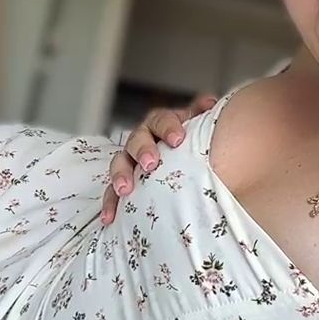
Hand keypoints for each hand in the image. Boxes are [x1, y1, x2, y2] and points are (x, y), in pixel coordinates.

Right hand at [100, 93, 217, 223]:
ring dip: (120, 176)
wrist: (184, 160)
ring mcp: (131, 161)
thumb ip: (204, 114)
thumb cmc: (191, 142)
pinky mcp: (125, 183)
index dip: (168, 128)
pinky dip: (111, 204)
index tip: (178, 140)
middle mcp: (142, 140)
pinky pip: (113, 192)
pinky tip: (109, 217)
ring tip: (125, 189)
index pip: (160, 120)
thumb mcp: (199, 127)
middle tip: (151, 163)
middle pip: (136, 140)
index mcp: (161, 124)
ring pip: (120, 164)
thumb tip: (209, 102)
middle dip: (142, 150)